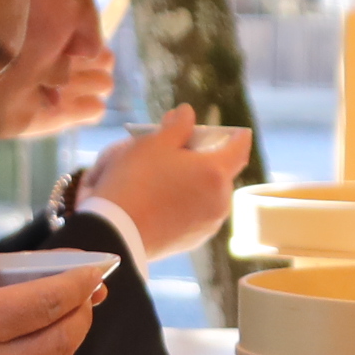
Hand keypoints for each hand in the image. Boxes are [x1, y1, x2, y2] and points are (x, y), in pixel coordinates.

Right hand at [79, 106, 247, 258]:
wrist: (115, 232)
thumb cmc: (135, 181)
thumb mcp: (154, 142)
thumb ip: (177, 125)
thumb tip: (186, 113)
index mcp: (216, 172)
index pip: (240, 148)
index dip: (238, 137)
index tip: (239, 132)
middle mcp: (220, 201)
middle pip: (221, 173)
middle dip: (207, 159)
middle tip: (184, 149)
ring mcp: (208, 225)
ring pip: (208, 195)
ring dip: (195, 183)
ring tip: (167, 175)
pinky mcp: (192, 241)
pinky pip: (196, 215)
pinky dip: (186, 204)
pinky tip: (161, 199)